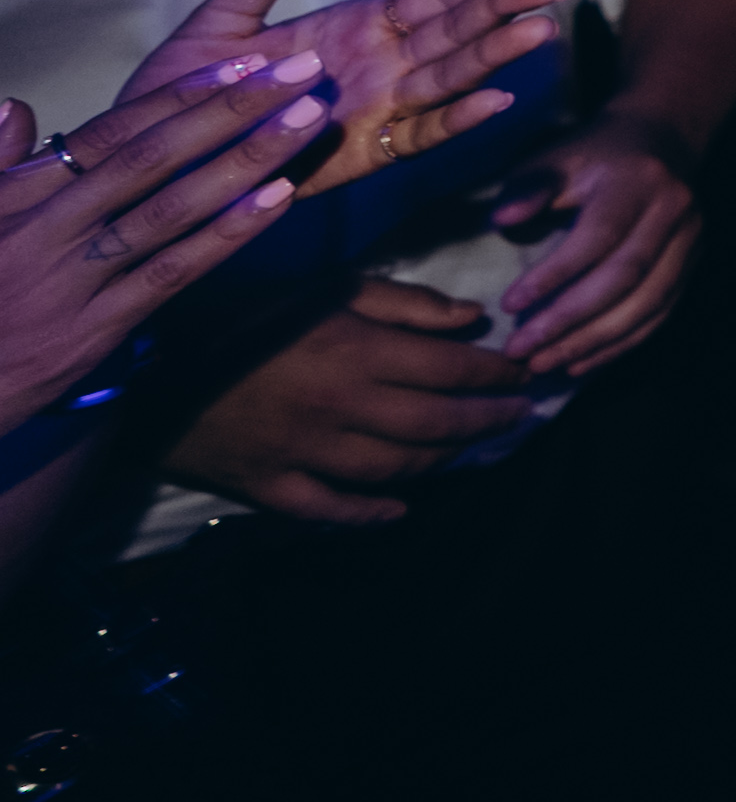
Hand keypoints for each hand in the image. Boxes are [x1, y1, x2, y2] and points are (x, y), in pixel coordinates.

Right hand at [0, 59, 342, 419]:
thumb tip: (15, 107)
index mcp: (21, 193)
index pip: (113, 130)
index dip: (183, 92)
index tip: (247, 60)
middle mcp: (52, 226)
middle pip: (155, 155)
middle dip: (233, 109)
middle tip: (302, 71)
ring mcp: (77, 277)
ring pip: (174, 207)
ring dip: (247, 159)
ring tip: (309, 120)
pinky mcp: (99, 327)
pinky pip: (174, 271)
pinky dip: (227, 235)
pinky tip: (279, 199)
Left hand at [124, 0, 568, 200]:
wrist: (156, 158)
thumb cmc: (187, 90)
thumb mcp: (222, 17)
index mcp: (361, 25)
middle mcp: (384, 64)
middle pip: (459, 31)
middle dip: (507, 7)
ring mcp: (379, 109)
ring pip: (452, 76)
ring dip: (496, 55)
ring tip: (540, 31)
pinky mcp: (364, 153)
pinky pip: (420, 135)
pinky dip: (457, 119)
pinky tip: (494, 99)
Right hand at [159, 276, 536, 523]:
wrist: (146, 366)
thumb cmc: (241, 313)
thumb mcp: (324, 287)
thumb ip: (404, 302)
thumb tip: (475, 318)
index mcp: (358, 351)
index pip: (452, 369)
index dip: (497, 375)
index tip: (525, 373)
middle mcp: (343, 408)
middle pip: (437, 425)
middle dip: (488, 422)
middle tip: (520, 417)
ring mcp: (306, 454)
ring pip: (396, 469)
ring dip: (443, 461)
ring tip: (472, 450)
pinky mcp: (270, 487)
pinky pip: (332, 511)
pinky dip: (372, 514)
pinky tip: (401, 509)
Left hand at [489, 113, 707, 375]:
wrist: (660, 140)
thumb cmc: (593, 155)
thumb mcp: (556, 157)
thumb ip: (529, 186)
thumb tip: (503, 220)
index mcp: (637, 181)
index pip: (598, 237)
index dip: (555, 276)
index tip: (510, 306)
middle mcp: (673, 211)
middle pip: (624, 277)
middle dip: (570, 320)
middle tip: (522, 350)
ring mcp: (690, 240)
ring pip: (647, 303)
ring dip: (595, 341)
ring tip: (546, 364)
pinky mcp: (693, 264)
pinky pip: (659, 314)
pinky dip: (621, 344)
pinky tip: (582, 363)